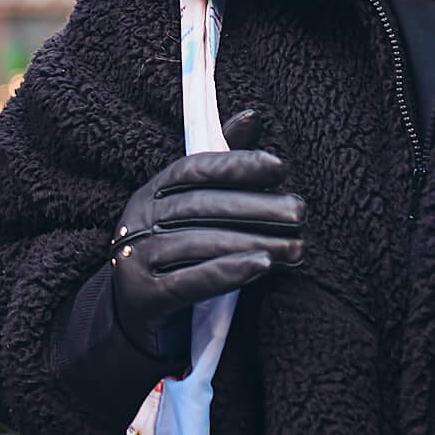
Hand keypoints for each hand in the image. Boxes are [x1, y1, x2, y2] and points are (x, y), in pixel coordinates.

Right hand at [111, 108, 304, 355]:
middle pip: (200, 206)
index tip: (280, 167)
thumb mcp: (194, 210)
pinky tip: (262, 267)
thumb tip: (253, 116)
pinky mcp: (142, 298)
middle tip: (300, 212)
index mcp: (152, 191)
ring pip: (198, 243)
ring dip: (252, 242)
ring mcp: (135, 258)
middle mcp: (137, 219)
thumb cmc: (177, 255)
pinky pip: (188, 282)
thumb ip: (223, 166)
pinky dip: (227, 273)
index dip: (237, 164)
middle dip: (256, 207)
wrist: (136, 318)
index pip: (193, 167)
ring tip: (295, 248)